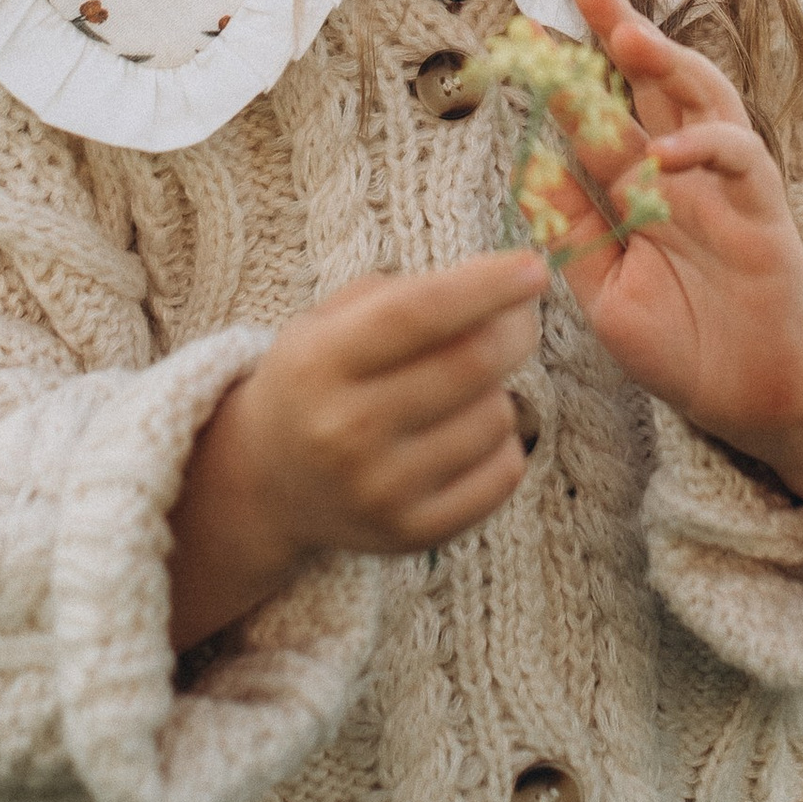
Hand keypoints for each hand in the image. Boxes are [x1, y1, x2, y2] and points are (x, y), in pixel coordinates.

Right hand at [168, 250, 545, 658]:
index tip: (534, 268)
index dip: (484, 287)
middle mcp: (345, 430)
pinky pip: (504, 474)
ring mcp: (380, 491)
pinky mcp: (413, 533)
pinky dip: (504, 443)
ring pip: (495, 417)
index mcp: (319, 363)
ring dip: (500, 390)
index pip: (417, 314)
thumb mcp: (331, 321)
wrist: (268, 483)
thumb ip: (406, 293)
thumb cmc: (318, 380)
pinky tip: (468, 435)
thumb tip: (499, 283)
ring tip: (463, 390)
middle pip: (471, 364)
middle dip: (515, 329)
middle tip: (521, 316)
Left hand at [544, 0, 802, 529]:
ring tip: (628, 35)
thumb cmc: (685, 344)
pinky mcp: (764, 211)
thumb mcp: (607, 292)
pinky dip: (704, 147)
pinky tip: (664, 151)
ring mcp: (725, 185)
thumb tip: (529, 170)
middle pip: (653, 83)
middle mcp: (681, 172)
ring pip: (703, 100)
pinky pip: (740, 159)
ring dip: (669, 64)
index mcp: (640, 187)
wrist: (756, 401)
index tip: (522, 36)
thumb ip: (574, 234)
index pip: (599, 115)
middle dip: (622, 30)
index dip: (566, 76)